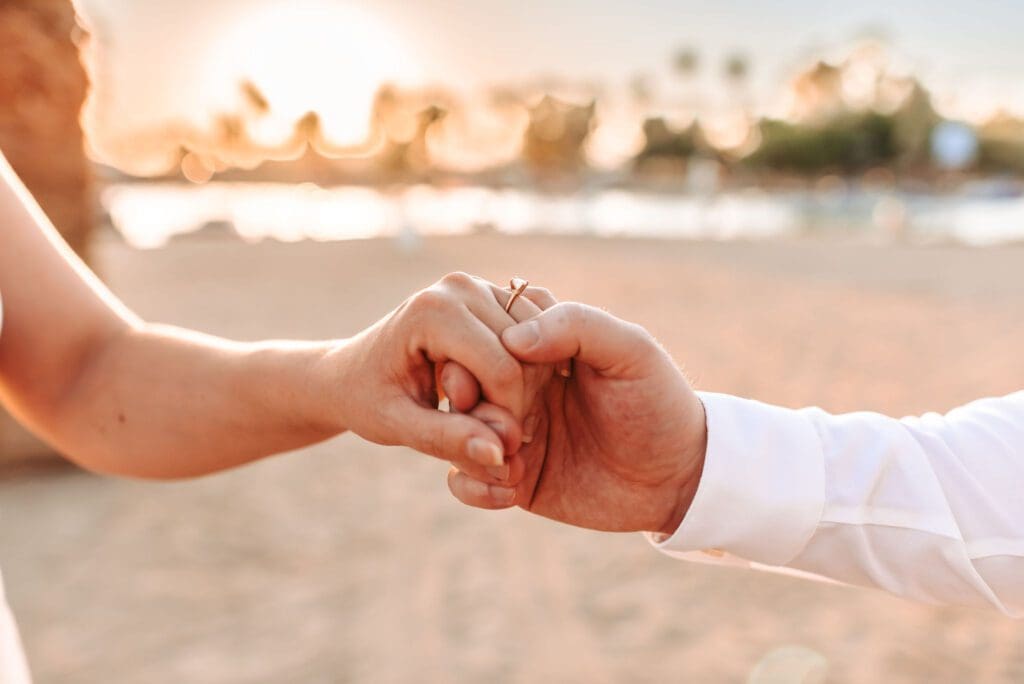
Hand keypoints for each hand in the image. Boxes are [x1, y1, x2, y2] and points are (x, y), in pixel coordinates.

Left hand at [314, 273, 551, 493]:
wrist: (352, 372)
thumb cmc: (368, 400)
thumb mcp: (397, 427)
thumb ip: (446, 440)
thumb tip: (500, 456)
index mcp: (433, 310)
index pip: (503, 370)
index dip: (504, 418)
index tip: (486, 446)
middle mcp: (460, 287)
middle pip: (526, 357)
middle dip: (515, 404)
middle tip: (485, 433)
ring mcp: (480, 286)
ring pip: (538, 347)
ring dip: (525, 389)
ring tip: (486, 414)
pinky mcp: (493, 295)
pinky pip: (537, 337)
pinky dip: (529, 371)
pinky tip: (497, 395)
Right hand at [445, 303, 707, 534]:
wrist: (681, 478)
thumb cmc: (659, 403)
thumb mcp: (630, 351)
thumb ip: (577, 326)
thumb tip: (512, 338)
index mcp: (540, 347)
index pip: (482, 335)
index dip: (479, 355)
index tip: (507, 380)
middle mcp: (516, 386)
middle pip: (458, 385)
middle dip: (471, 406)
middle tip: (512, 428)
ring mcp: (509, 432)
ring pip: (452, 432)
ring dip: (469, 447)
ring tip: (515, 461)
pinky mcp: (511, 478)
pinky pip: (463, 480)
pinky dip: (473, 485)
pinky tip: (514, 490)